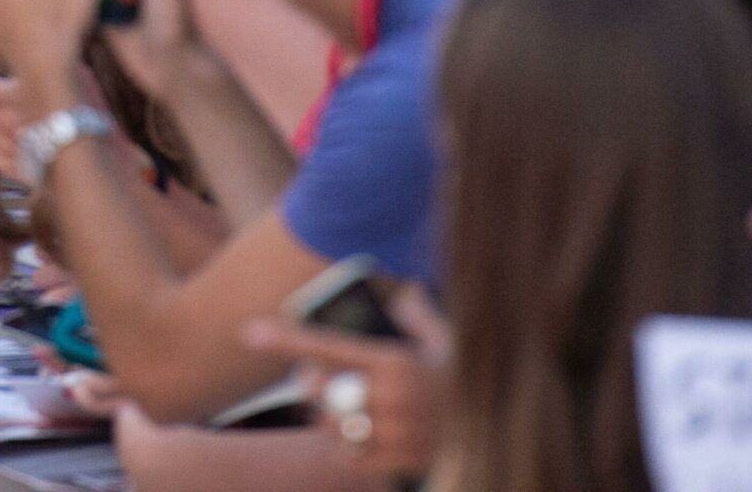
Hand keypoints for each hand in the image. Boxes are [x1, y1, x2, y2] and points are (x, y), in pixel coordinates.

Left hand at [239, 289, 450, 478]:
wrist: (502, 428)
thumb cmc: (467, 376)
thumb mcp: (447, 339)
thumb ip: (416, 312)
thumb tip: (398, 287)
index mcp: (397, 362)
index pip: (329, 347)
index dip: (287, 339)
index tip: (249, 331)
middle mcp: (392, 399)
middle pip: (323, 394)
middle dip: (313, 386)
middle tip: (315, 381)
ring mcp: (394, 435)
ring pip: (334, 427)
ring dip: (330, 418)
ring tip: (344, 408)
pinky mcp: (397, 463)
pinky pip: (351, 457)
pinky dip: (348, 446)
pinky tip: (361, 434)